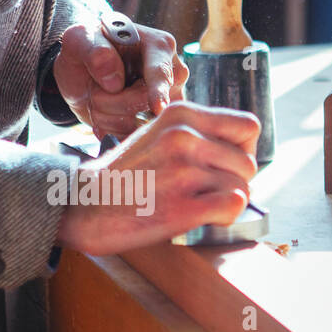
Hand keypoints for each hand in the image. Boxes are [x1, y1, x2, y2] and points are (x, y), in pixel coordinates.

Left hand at [53, 16, 189, 138]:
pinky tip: (102, 116)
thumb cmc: (87, 48)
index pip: (160, 73)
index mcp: (159, 46)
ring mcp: (166, 100)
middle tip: (94, 90)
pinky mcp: (155, 121)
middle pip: (146, 103)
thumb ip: (93, 50)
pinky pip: (135, 138)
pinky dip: (111, 131)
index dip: (159, 91)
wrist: (83, 72)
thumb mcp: (79, 39)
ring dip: (108, 118)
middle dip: (111, 103)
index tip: (158, 107)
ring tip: (98, 99)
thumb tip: (113, 78)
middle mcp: (171, 74)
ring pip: (139, 125)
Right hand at [55, 101, 260, 256]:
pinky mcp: (181, 206)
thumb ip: (196, 132)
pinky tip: (203, 217)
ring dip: (227, 201)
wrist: (83, 205)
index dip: (243, 150)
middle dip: (235, 181)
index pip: (248, 126)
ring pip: (242, 187)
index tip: (225, 165)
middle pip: (248, 163)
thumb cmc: (123, 174)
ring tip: (200, 204)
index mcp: (181, 114)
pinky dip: (225, 217)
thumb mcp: (157, 133)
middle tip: (208, 191)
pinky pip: (234, 206)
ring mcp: (182, 171)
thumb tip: (241, 149)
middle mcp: (184, 137)